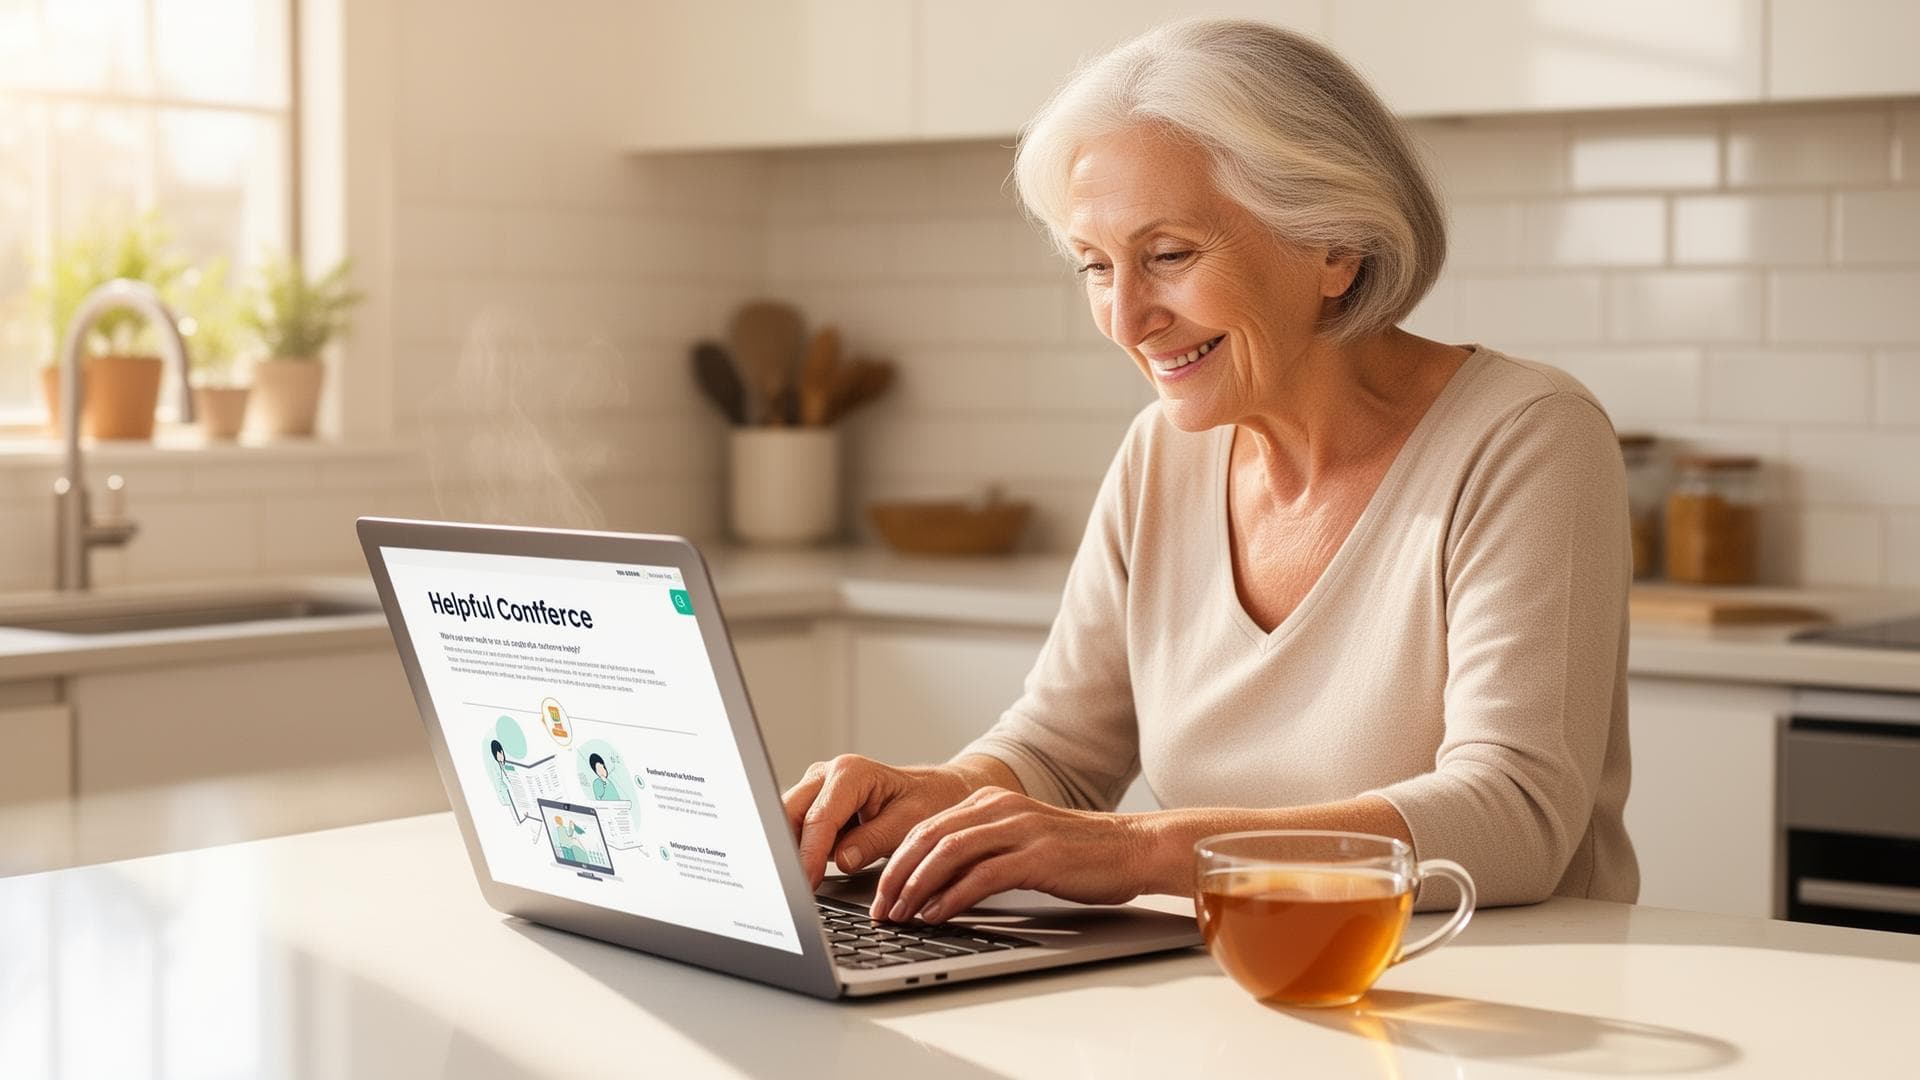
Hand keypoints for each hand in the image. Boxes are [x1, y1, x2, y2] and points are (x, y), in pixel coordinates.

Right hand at [781, 754, 971, 888]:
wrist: (937, 792)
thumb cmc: (928, 802)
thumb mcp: (910, 823)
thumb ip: (874, 840)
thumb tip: (842, 860)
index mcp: (850, 773)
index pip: (819, 818)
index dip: (809, 854)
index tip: (806, 882)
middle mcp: (827, 775)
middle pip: (790, 814)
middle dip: (790, 851)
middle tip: (797, 887)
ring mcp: (818, 789)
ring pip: (788, 822)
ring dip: (794, 851)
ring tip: (804, 882)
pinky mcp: (816, 806)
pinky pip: (798, 830)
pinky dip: (802, 851)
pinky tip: (812, 871)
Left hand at [869, 787, 1149, 923]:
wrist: (1132, 848)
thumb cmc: (1078, 855)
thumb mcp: (1020, 842)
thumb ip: (982, 853)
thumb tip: (936, 887)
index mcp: (990, 802)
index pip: (926, 827)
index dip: (895, 861)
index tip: (879, 894)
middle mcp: (999, 808)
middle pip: (928, 837)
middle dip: (896, 875)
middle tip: (880, 909)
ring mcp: (1018, 829)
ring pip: (948, 853)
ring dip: (917, 886)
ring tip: (901, 915)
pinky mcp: (1037, 855)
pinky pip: (982, 875)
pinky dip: (953, 896)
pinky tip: (938, 915)